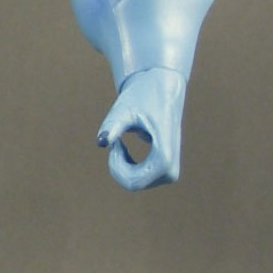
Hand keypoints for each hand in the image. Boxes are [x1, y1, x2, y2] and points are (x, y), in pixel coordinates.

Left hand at [97, 68, 186, 190]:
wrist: (161, 88)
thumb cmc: (142, 96)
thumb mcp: (123, 109)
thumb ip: (112, 125)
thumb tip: (101, 142)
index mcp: (164, 154)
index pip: (136, 181)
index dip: (117, 168)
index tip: (115, 145)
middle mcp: (171, 167)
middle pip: (134, 185)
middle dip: (117, 168)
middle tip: (114, 144)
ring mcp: (170, 169)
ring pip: (137, 184)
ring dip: (122, 167)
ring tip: (119, 145)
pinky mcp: (165, 167)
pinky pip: (140, 179)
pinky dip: (126, 167)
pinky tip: (123, 148)